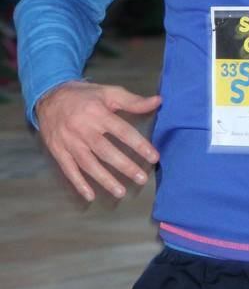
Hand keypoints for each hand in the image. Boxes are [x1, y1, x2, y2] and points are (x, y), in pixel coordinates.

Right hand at [35, 81, 160, 202]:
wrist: (49, 96)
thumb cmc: (84, 96)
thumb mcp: (109, 92)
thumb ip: (133, 100)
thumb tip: (158, 101)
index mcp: (98, 114)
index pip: (123, 132)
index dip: (139, 145)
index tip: (154, 157)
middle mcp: (83, 129)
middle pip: (106, 151)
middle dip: (125, 166)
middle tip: (141, 179)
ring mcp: (69, 142)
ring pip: (88, 164)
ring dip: (104, 179)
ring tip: (121, 192)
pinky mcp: (57, 151)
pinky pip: (68, 169)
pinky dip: (79, 183)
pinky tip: (90, 196)